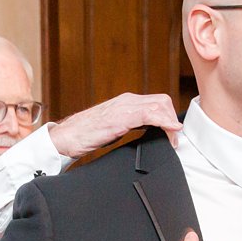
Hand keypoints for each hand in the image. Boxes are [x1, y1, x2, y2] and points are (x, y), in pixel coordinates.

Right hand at [48, 92, 181, 157]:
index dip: (168, 116)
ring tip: (173, 140)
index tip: (172, 132)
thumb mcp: (114, 127)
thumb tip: (148, 131)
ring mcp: (123, 107)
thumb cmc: (86, 135)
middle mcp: (127, 100)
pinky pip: (150, 114)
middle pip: (162, 101)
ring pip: (159, 105)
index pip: (156, 102)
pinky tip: (170, 131)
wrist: (66, 137)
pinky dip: (164, 121)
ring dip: (170, 123)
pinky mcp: (120, 117)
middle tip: (174, 138)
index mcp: (125, 102)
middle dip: (172, 118)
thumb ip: (131, 124)